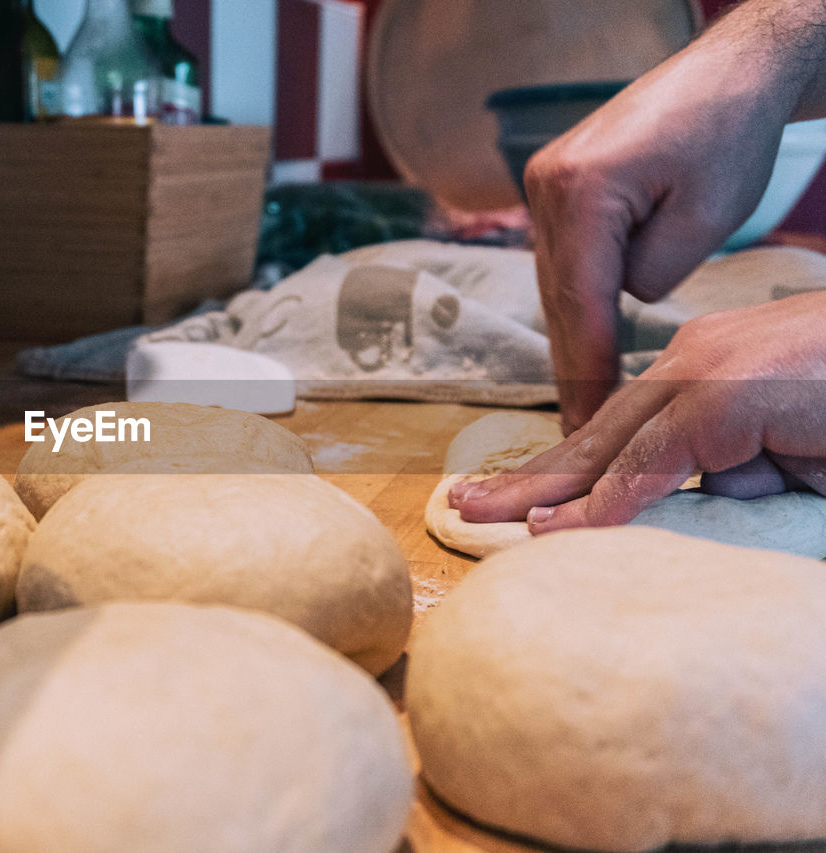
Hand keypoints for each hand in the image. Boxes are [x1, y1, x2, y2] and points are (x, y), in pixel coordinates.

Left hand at [448, 291, 825, 532]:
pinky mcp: (731, 393)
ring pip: (612, 444)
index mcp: (693, 373)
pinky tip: (564, 527)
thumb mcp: (780, 450)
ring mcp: (707, 372)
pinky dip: (613, 498)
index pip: (611, 430)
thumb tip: (676, 500)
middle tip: (462, 504)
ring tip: (487, 518)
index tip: (511, 500)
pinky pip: (659, 458)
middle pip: (592, 432)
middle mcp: (688, 364)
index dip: (557, 468)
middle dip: (527, 475)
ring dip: (550, 490)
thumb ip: (727, 469)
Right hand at [525, 5, 808, 431]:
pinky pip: (561, 257)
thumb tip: (620, 305)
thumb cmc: (729, 133)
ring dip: (571, 335)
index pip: (580, 303)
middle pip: (557, 297)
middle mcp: (545, 187)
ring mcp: (542, 183)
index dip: (584, 371)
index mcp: (580, 191)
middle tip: (575, 436)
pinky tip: (586, 338)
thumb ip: (650, 277)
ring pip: (555, 281)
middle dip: (570, 366)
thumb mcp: (706, 218)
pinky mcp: (554, 183)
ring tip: (580, 400)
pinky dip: (576, 299)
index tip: (584, 428)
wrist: (729, 70)